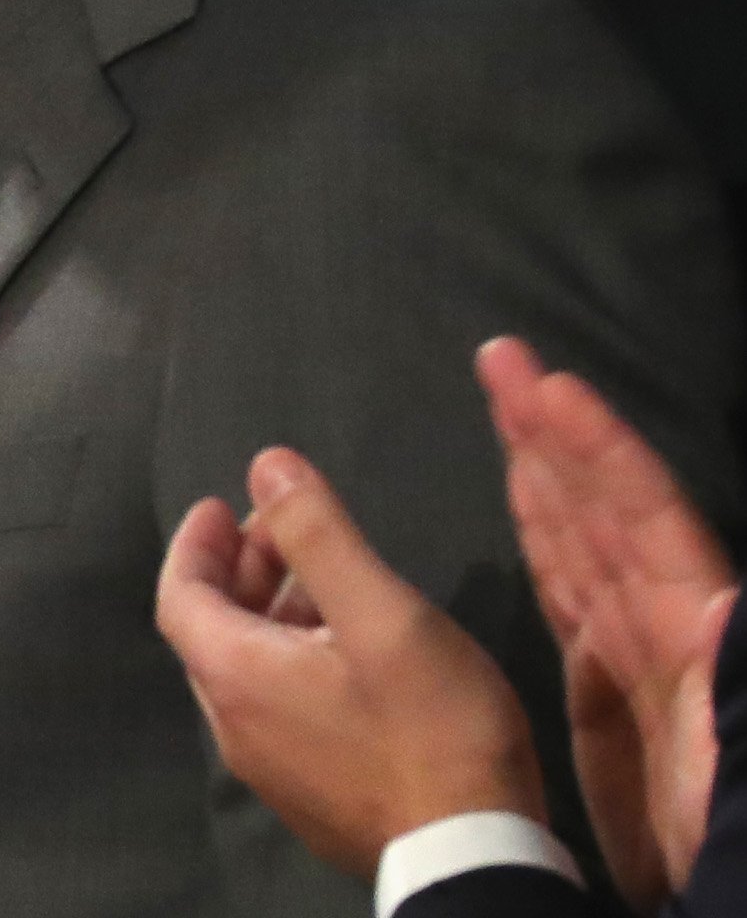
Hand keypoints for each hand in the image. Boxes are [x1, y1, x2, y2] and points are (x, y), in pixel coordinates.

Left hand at [157, 446, 545, 878]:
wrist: (475, 860)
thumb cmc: (431, 729)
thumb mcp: (382, 613)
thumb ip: (320, 535)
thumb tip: (266, 465)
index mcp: (235, 677)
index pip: (179, 596)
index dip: (195, 544)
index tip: (219, 505)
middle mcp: (236, 727)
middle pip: (213, 631)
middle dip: (240, 570)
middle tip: (282, 528)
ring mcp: (273, 769)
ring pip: (250, 671)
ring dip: (273, 615)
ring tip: (326, 576)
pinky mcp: (312, 795)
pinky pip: (281, 709)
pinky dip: (295, 660)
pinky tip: (352, 649)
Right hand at [480, 338, 737, 906]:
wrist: (727, 901)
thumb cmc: (738, 831)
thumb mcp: (746, 755)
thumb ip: (739, 675)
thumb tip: (725, 605)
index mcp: (699, 633)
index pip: (647, 519)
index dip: (601, 453)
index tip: (551, 388)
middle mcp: (670, 624)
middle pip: (606, 511)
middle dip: (555, 436)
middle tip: (503, 361)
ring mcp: (639, 653)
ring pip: (582, 537)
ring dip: (542, 468)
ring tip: (506, 401)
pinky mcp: (608, 688)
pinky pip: (568, 590)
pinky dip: (543, 534)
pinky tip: (523, 494)